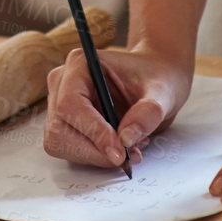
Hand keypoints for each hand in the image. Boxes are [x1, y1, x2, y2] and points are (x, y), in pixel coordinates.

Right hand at [44, 43, 192, 168]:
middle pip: (60, 128)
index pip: (70, 104)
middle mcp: (63, 82)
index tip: (118, 152)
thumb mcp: (162, 92)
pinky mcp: (65, 124)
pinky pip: (69, 150)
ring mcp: (59, 103)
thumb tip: (126, 138)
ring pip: (60, 143)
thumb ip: (148, 113)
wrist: (153, 80)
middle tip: (128, 156)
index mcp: (80, 64)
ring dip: (95, 156)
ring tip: (128, 148)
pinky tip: (118, 148)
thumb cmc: (154, 78)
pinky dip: (94, 157)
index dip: (92, 131)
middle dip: (94, 150)